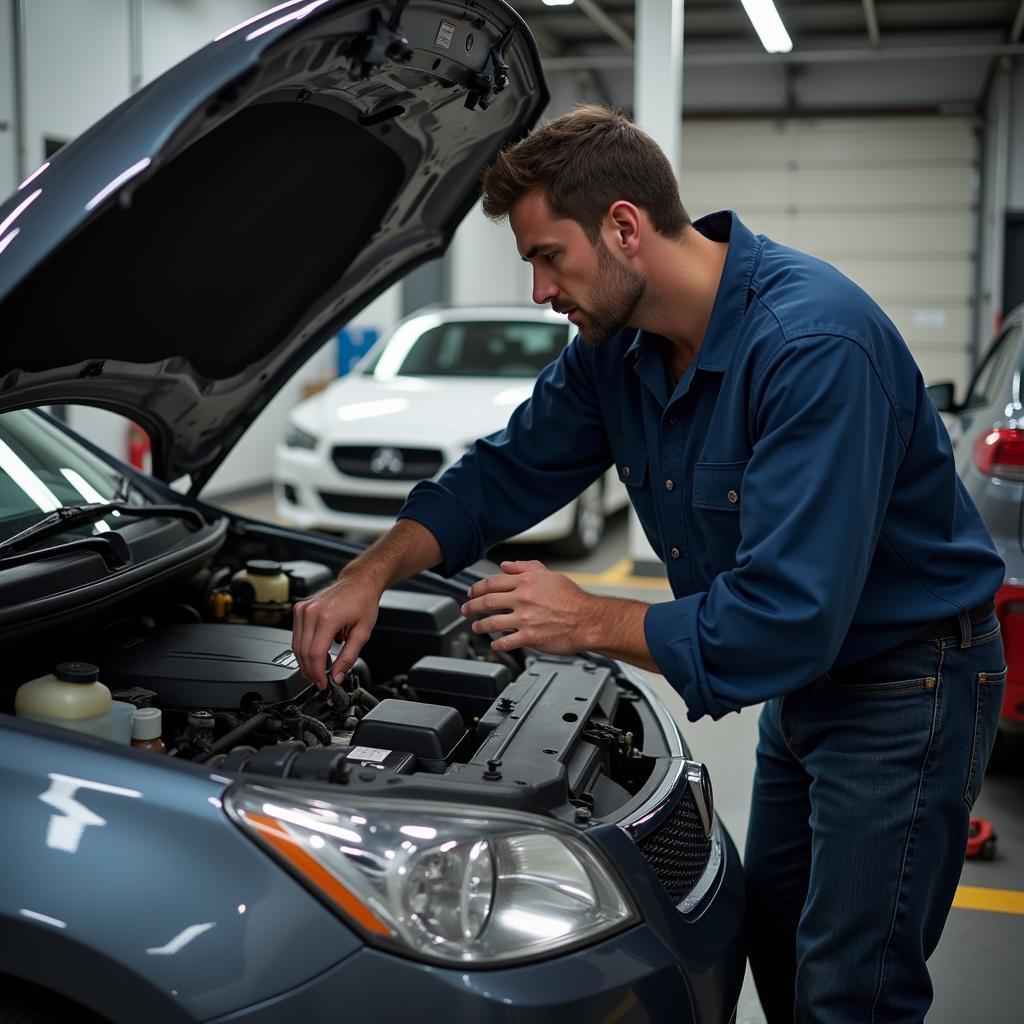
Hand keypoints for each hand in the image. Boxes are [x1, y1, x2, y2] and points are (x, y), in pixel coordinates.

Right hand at [292, 573, 381, 687]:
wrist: (358, 582)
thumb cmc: (363, 602)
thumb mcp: (362, 633)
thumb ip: (348, 657)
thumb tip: (337, 676)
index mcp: (327, 617)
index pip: (315, 654)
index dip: (318, 673)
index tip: (324, 684)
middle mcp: (311, 612)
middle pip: (303, 652)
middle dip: (311, 671)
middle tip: (321, 681)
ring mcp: (303, 609)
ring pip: (296, 646)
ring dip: (305, 662)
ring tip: (318, 671)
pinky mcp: (299, 609)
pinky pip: (297, 635)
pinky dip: (304, 648)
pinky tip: (315, 655)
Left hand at [461, 559, 592, 654]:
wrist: (589, 620)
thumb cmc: (574, 599)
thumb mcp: (550, 575)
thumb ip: (526, 568)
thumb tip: (507, 565)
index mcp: (527, 582)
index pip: (493, 582)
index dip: (477, 588)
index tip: (472, 592)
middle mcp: (523, 598)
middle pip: (487, 601)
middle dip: (472, 606)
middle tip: (466, 609)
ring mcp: (525, 618)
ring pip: (492, 622)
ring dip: (480, 625)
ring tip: (476, 627)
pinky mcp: (530, 636)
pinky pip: (506, 642)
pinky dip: (497, 644)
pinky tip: (494, 644)